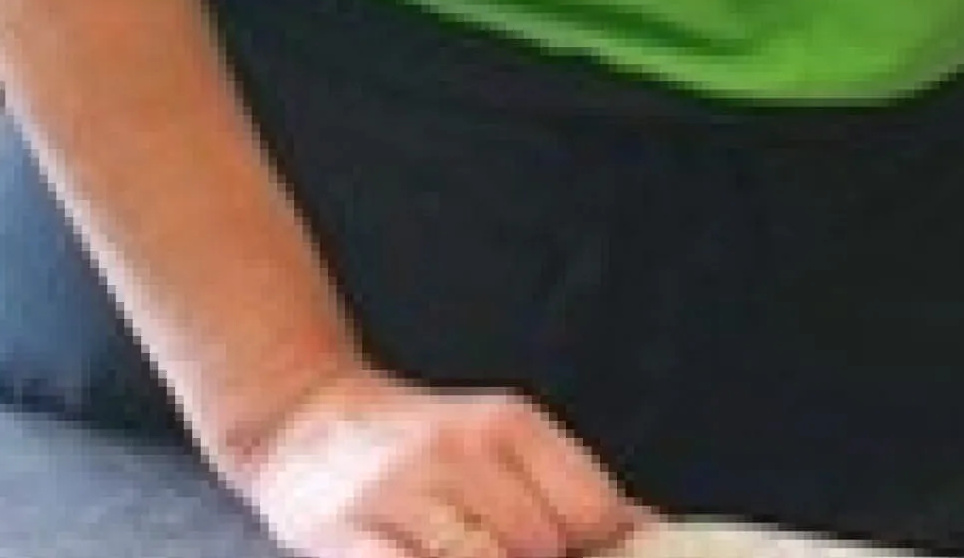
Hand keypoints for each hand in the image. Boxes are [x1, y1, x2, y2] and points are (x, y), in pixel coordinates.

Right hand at [230, 366, 651, 557]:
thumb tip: (656, 536)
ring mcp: (401, 493)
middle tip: (505, 553)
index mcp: (510, 425)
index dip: (597, 550)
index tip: (578, 554)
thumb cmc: (423, 448)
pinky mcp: (347, 535)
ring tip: (465, 554)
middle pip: (541, 547)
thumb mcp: (506, 445)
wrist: (307, 420)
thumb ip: (575, 493)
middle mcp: (459, 451)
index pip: (595, 510)